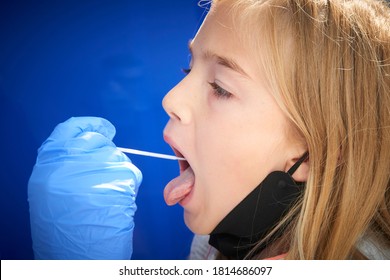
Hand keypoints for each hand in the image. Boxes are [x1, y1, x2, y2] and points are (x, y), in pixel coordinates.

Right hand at [28, 117, 141, 258]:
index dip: (89, 125)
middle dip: (105, 154)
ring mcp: (95, 168)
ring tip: (105, 197)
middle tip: (103, 174)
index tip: (103, 128)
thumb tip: (91, 145)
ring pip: (116, 157)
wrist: (78, 256)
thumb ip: (67, 163)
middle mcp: (70, 160)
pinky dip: (128, 184)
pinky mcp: (119, 178)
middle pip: (98, 141)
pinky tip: (116, 202)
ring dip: (117, 173)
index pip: (70, 128)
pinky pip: (130, 172)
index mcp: (49, 162)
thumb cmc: (66, 227)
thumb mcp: (52, 189)